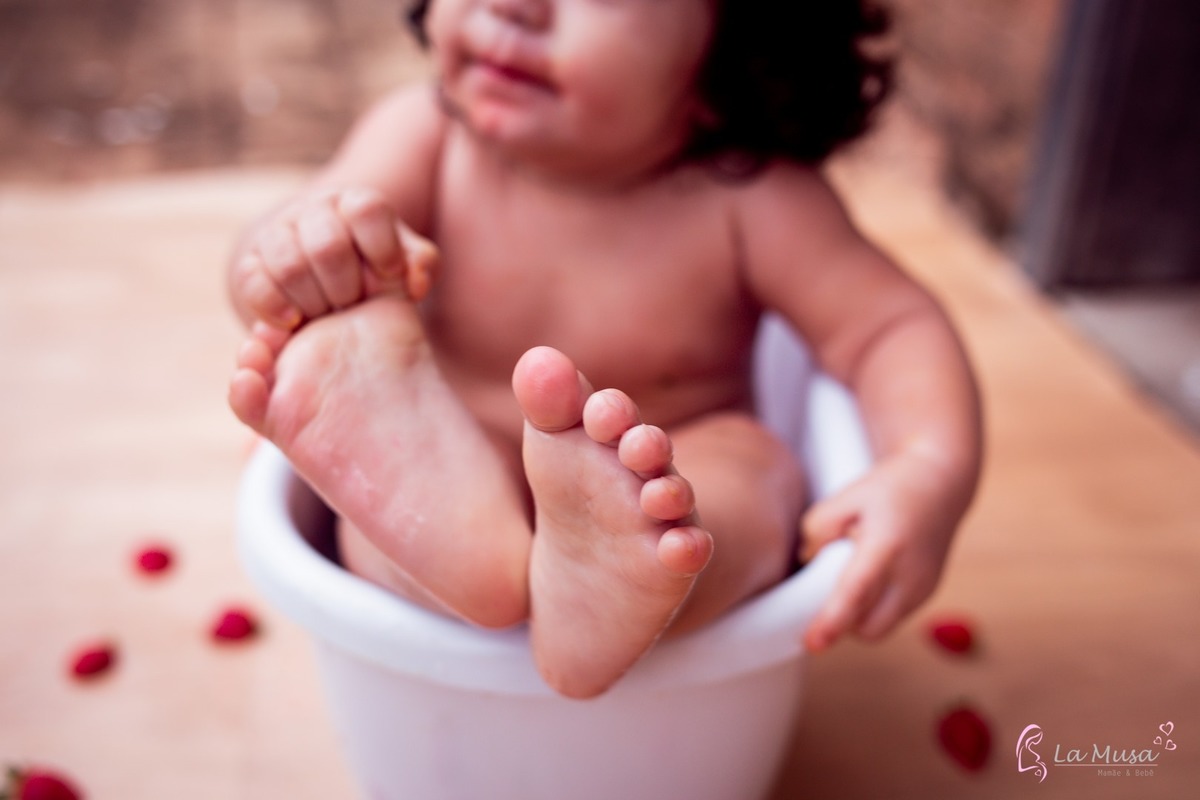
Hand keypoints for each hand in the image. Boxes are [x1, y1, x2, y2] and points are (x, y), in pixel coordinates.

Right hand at [230, 187, 437, 329]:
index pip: (367, 210)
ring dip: (313, 301)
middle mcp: (313, 210)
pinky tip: (294, 323)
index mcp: (354, 203)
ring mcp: (276, 232)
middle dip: (346, 287)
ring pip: (288, 264)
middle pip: (327, 245)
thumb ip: (421, 266)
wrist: (322, 273)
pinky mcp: (249, 262)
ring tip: (327, 316)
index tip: (390, 275)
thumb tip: (416, 283)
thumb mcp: (404, 263)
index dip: (382, 247)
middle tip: (354, 305)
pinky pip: (252, 282)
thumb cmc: (373, 268)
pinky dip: (273, 307)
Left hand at [799, 449, 966, 650]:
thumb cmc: (890, 490)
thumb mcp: (847, 496)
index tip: (812, 643)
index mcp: (887, 545)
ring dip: (858, 618)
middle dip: (842, 622)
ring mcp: (923, 588)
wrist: (941, 484)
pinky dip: (874, 609)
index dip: (833, 621)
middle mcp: (910, 574)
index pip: (857, 592)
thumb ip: (818, 528)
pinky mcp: (927, 593)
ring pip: (881, 628)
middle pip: (868, 627)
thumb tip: (805, 560)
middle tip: (823, 596)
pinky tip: (868, 581)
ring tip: (848, 582)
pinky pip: (893, 617)